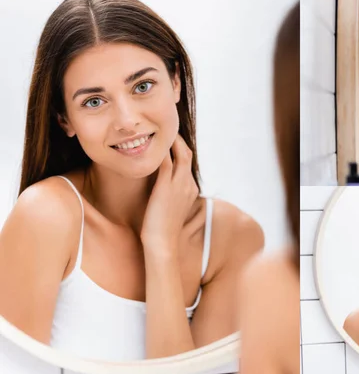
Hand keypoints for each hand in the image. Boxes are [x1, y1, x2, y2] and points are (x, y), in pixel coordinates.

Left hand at [141, 134, 198, 254]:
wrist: (162, 243)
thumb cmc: (162, 229)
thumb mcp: (170, 209)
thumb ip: (169, 195)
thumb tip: (160, 189)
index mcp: (191, 189)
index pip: (188, 163)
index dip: (180, 150)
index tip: (170, 141)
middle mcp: (189, 184)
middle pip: (187, 153)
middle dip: (178, 140)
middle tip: (166, 129)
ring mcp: (180, 185)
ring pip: (181, 153)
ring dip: (172, 140)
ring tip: (160, 130)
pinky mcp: (167, 186)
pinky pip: (166, 161)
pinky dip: (161, 151)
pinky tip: (152, 144)